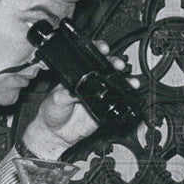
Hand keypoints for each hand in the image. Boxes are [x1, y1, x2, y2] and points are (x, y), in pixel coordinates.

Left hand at [24, 42, 138, 156]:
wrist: (57, 133)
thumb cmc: (52, 112)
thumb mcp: (56, 99)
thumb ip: (66, 94)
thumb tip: (76, 91)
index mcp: (77, 75)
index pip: (89, 58)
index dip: (98, 50)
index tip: (103, 49)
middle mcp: (89, 83)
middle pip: (106, 67)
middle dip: (115, 63)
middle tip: (118, 64)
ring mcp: (98, 95)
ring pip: (115, 83)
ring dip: (125, 80)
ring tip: (131, 80)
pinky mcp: (104, 108)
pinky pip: (118, 101)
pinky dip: (126, 96)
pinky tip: (131, 92)